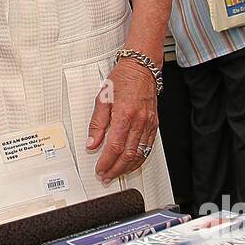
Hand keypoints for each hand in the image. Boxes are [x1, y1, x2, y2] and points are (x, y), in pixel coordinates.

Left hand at [87, 59, 158, 184]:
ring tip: (116, 173)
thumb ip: (97, 124)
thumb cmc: (122, 79)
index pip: (115, 146)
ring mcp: (148, 124)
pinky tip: (131, 163)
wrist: (141, 67)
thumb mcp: (102, 98)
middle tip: (106, 176)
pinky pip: (148, 147)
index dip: (106, 162)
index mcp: (124, 114)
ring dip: (127, 167)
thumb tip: (91, 143)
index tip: (99, 169)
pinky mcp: (154, 124)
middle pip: (128, 154)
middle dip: (116, 169)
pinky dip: (139, 158)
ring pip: (139, 154)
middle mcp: (139, 121)